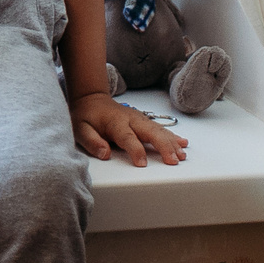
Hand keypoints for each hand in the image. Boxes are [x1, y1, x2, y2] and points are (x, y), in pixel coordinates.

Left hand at [70, 92, 185, 166]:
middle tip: (174, 160)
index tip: (142, 163)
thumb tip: (104, 153)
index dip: (135, 150)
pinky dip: (172, 136)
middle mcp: (130, 119)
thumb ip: (92, 141)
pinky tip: (183, 143)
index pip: (127, 137)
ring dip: (171, 142)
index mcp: (115, 123)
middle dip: (164, 146)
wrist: (91, 98)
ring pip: (158, 130)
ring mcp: (139, 118)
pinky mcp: (143, 120)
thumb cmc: (86, 115)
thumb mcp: (80, 129)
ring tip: (182, 155)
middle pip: (150, 132)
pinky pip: (160, 128)